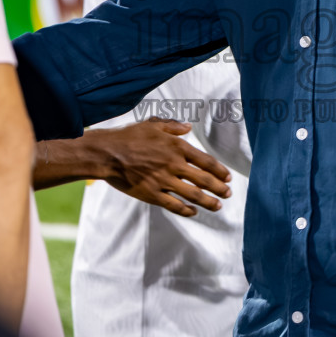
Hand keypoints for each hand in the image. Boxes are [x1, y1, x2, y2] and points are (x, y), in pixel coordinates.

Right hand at [85, 119, 231, 216]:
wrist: (107, 154)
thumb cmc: (128, 136)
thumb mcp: (153, 124)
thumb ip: (173, 126)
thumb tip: (188, 127)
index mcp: (176, 147)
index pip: (205, 161)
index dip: (220, 170)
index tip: (228, 177)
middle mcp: (173, 164)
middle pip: (204, 180)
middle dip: (219, 188)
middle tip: (228, 194)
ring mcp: (163, 181)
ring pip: (193, 195)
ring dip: (208, 202)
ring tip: (217, 206)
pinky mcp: (152, 194)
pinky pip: (174, 205)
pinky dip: (186, 210)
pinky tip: (193, 212)